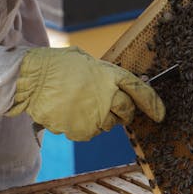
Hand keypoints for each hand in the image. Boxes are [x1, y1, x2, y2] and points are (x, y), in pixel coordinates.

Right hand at [6, 46, 164, 140]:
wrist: (32, 78)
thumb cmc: (59, 66)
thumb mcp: (88, 61)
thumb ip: (107, 74)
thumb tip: (124, 84)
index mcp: (111, 75)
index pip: (141, 91)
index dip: (153, 103)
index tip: (160, 114)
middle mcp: (108, 96)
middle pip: (127, 112)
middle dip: (124, 112)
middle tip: (110, 107)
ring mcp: (96, 115)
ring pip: (108, 124)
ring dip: (101, 118)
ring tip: (82, 104)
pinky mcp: (82, 129)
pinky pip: (90, 132)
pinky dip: (83, 126)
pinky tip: (71, 112)